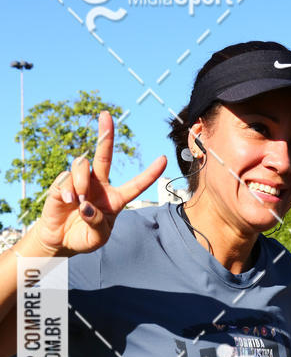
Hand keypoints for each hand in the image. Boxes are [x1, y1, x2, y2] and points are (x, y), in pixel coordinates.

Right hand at [32, 111, 166, 255]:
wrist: (61, 241)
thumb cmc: (84, 237)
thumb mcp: (98, 238)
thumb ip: (97, 223)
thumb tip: (86, 206)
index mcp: (115, 199)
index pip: (136, 185)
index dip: (150, 173)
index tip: (163, 159)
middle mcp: (99, 185)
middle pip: (103, 156)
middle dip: (105, 135)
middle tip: (106, 115)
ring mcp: (81, 182)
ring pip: (82, 165)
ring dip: (82, 182)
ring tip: (79, 201)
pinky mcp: (62, 183)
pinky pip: (66, 176)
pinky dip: (68, 190)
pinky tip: (68, 201)